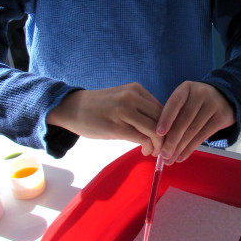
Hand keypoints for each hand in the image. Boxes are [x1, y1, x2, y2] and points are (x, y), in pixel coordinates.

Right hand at [46, 84, 163, 155]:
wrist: (71, 108)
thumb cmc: (98, 107)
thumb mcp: (122, 100)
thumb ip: (140, 109)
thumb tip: (160, 127)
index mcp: (136, 89)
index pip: (163, 108)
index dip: (169, 126)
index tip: (167, 137)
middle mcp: (132, 97)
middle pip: (162, 119)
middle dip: (166, 137)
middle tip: (163, 148)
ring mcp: (124, 110)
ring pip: (155, 129)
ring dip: (159, 144)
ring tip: (153, 151)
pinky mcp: (116, 126)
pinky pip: (142, 138)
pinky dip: (148, 147)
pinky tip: (145, 151)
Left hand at [156, 81, 234, 163]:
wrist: (224, 98)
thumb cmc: (196, 102)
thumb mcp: (185, 100)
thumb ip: (173, 114)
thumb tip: (157, 138)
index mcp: (186, 88)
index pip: (175, 102)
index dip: (166, 118)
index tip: (159, 133)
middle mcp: (200, 94)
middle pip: (184, 120)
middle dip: (172, 140)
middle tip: (163, 155)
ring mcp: (212, 105)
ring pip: (193, 130)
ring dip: (180, 147)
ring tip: (170, 159)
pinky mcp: (221, 118)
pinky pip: (203, 136)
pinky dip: (190, 148)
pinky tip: (181, 157)